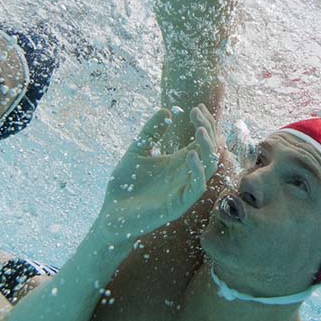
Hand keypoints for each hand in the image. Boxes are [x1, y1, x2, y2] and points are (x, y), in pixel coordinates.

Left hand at [96, 105, 221, 243]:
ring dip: (208, 148)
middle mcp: (185, 175)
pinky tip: (191, 155)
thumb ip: (151, 133)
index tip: (197, 107)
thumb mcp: (137, 151)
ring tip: (200, 130)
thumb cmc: (125, 185)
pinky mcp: (177, 205)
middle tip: (197, 113)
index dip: (204, 123)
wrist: (111, 213)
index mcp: (179, 162)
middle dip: (208, 130)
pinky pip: (196, 188)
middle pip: (209, 150)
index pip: (202, 141)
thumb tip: (166, 110)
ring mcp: (183, 190)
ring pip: (208, 168)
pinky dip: (197, 171)